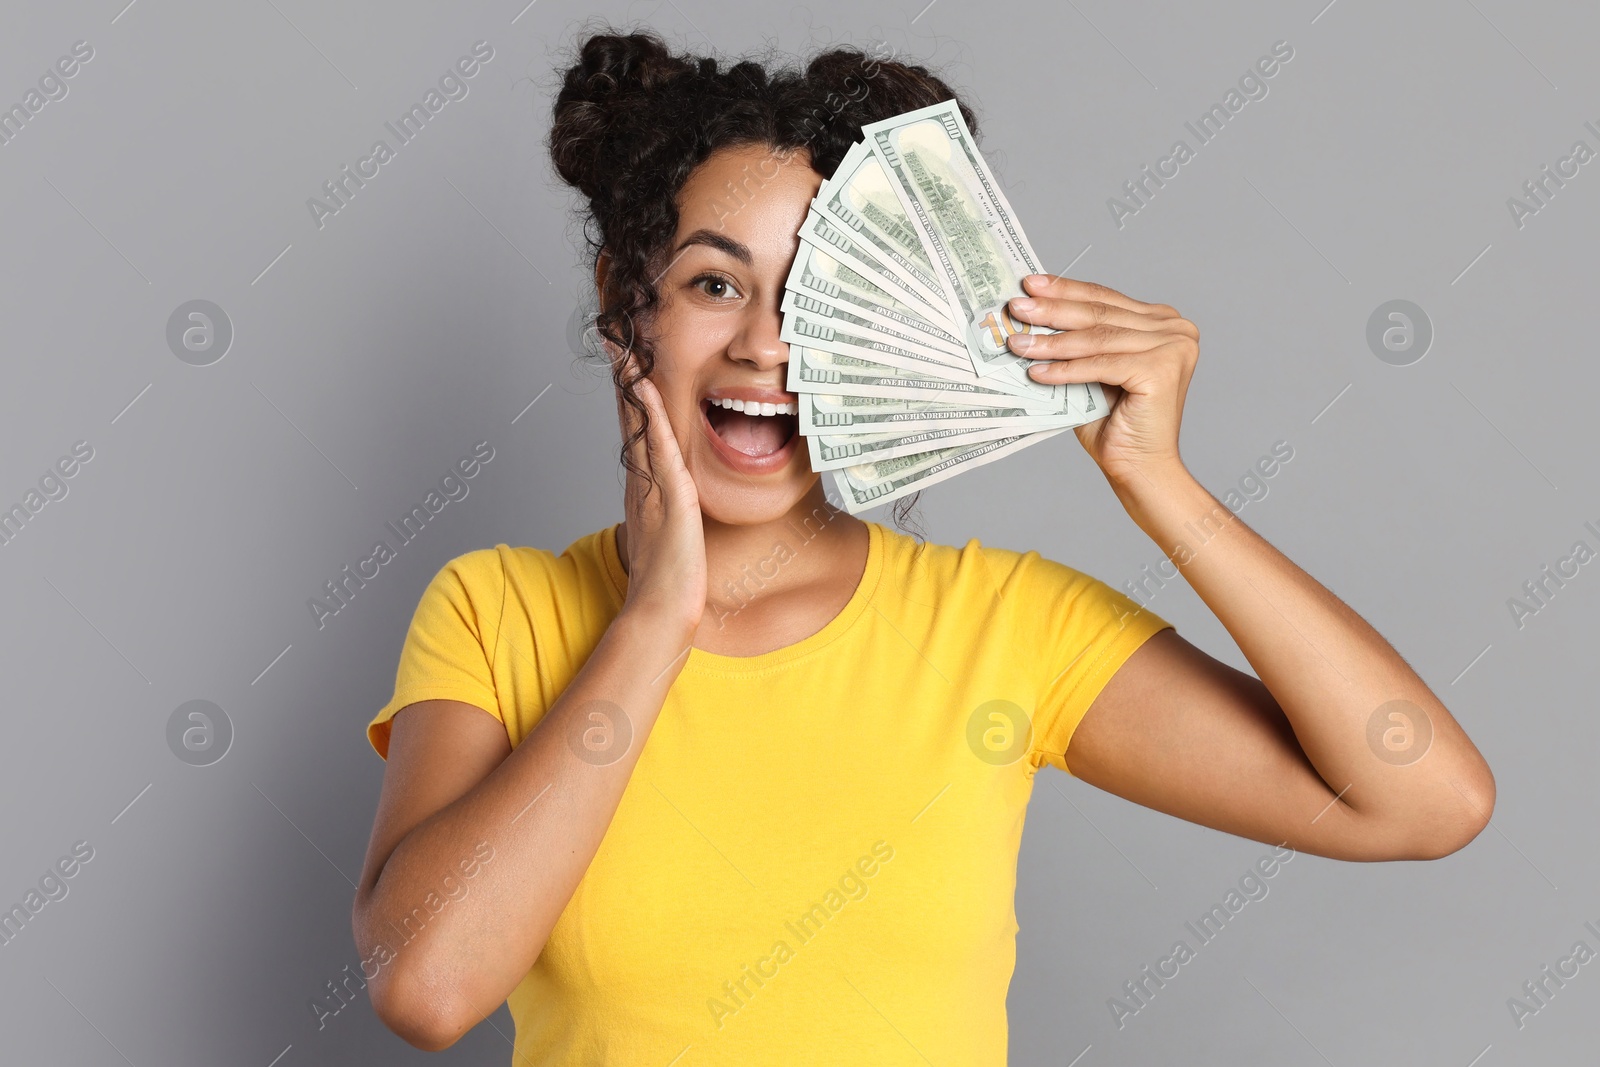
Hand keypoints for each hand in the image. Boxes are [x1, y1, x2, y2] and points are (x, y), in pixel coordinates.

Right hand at [612, 353, 705, 636]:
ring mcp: (651, 484)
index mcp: (643, 483)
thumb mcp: (667, 531)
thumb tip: (672, 496)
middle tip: (611, 335)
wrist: (662, 606)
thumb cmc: (668, 576)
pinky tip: (646, 389)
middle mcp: (641, 478)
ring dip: (630, 383)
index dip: (627, 390)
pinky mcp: (670, 494)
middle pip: (628, 416)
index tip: (622, 357)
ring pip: (638, 423)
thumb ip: (666, 507)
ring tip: (622, 347)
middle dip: (621, 374)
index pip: (634, 426)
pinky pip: (660, 446)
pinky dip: (652, 415)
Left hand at [1004, 274, 1198, 490]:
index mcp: (1162, 322)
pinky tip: (1036, 371)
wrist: (1138, 467)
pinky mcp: (1162, 369)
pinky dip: (1066, 369)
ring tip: (1017, 343)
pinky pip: (1101, 364)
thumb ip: (1075, 343)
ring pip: (1097, 339)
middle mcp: (1175, 328)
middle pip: (1100, 314)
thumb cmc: (1114, 424)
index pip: (1104, 299)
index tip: (1030, 283)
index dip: (1065, 290)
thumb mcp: (1091, 371)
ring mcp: (1173, 346)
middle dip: (1053, 309)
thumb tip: (1029, 317)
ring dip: (1051, 342)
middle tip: (1016, 305)